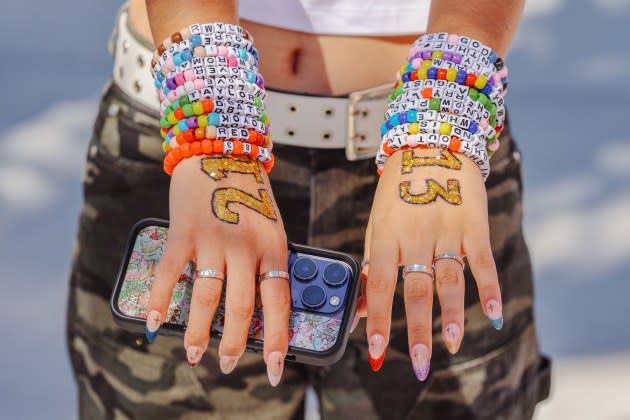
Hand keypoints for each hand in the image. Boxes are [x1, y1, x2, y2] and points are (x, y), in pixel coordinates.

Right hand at [145, 155, 289, 386]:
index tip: (273, 368)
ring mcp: (213, 240)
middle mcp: (245, 246)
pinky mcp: (183, 233)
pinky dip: (161, 302)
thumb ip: (268, 262)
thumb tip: (262, 308)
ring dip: (199, 333)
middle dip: (233, 344)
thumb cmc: (249, 194)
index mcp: (273, 246)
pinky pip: (170, 275)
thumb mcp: (272, 227)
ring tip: (195, 355)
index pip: (279, 302)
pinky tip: (155, 323)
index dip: (276, 339)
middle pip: (241, 308)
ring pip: (207, 298)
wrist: (221, 149)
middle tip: (226, 365)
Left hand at [359, 148, 502, 378]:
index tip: (377, 350)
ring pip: (451, 279)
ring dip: (453, 315)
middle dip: (418, 329)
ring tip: (453, 344)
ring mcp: (447, 229)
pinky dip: (489, 288)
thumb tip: (363, 308)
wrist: (431, 145)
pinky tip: (493, 314)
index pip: (379, 284)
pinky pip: (482, 260)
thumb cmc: (398, 191)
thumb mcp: (377, 223)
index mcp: (387, 235)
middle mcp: (416, 235)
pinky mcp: (474, 223)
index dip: (378, 319)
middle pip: (417, 289)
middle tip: (420, 362)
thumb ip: (373, 264)